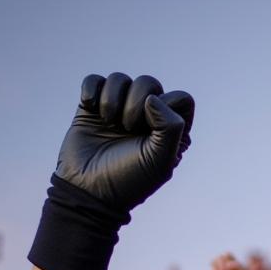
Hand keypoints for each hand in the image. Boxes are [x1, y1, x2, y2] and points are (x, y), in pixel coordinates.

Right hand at [55, 73, 193, 214]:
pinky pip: (94, 80)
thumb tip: (152, 98)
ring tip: (108, 122)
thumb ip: (171, 128)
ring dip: (112, 98)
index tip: (150, 128)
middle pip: (149, 83)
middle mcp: (146, 118)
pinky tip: (91, 109)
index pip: (182, 99)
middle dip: (136, 101)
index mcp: (170, 131)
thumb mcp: (160, 161)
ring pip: (120, 79)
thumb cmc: (129, 180)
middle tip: (127, 128)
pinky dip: (92, 91)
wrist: (89, 190)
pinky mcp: (92, 108)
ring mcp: (118, 111)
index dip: (167, 106)